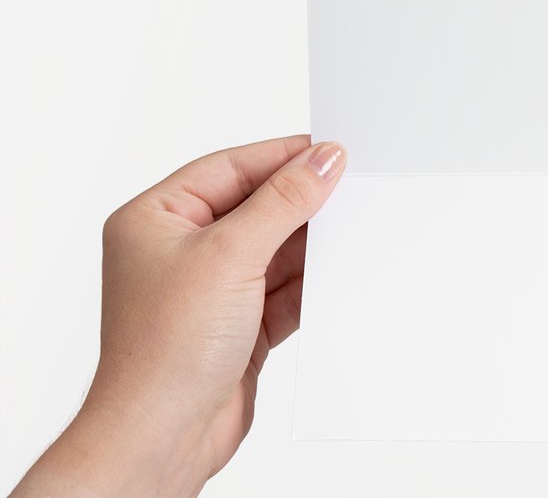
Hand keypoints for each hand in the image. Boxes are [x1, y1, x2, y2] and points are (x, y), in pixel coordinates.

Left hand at [13, 135, 346, 496]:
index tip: (330, 150)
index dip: (283, 157)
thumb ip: (282, 203)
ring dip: (310, 247)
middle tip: (350, 188)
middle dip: (302, 204)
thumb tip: (321, 160)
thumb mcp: (229, 256)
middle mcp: (181, 251)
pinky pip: (284, 290)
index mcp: (157, 219)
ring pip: (275, 250)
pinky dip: (310, 284)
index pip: (230, 168)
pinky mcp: (239, 324)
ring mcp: (212, 289)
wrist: (164, 437)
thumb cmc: (164, 351)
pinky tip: (336, 276)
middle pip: (257, 208)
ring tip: (351, 233)